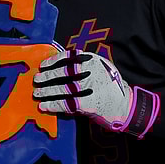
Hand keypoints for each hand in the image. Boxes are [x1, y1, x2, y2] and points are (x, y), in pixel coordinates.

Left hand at [33, 50, 159, 138]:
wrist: (127, 106)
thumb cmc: (112, 87)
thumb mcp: (103, 68)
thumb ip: (86, 65)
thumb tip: (61, 65)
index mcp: (94, 61)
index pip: (69, 57)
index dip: (54, 60)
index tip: (43, 65)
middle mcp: (90, 72)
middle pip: (63, 73)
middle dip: (47, 76)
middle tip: (37, 79)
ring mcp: (88, 88)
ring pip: (61, 89)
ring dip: (46, 91)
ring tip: (37, 93)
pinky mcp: (86, 104)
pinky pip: (65, 104)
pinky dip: (52, 105)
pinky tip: (43, 106)